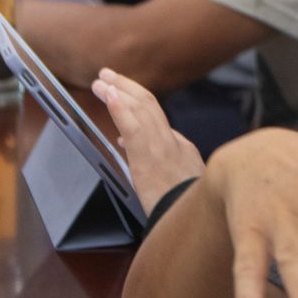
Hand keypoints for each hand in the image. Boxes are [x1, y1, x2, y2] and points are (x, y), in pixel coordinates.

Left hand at [92, 67, 204, 212]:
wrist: (194, 222)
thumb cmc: (185, 211)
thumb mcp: (183, 186)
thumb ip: (162, 167)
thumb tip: (132, 150)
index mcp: (183, 149)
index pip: (158, 120)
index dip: (135, 107)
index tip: (119, 101)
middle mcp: (174, 142)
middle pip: (150, 105)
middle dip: (128, 87)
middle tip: (109, 75)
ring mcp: (162, 147)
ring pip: (141, 108)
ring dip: (119, 90)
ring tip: (102, 80)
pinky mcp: (148, 157)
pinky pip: (132, 125)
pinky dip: (119, 106)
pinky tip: (109, 93)